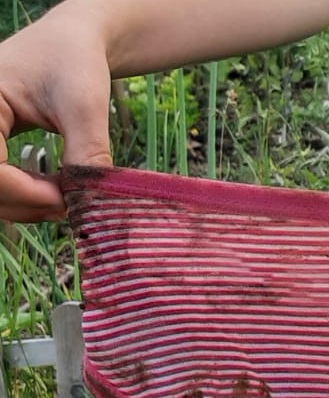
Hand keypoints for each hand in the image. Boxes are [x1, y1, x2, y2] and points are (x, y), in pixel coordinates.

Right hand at [0, 12, 113, 221]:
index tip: (64, 202)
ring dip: (24, 205)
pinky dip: (24, 196)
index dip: (21, 192)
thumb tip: (92, 203)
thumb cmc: (74, 62)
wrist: (72, 43)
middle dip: (23, 203)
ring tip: (67, 201)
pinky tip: (55, 195)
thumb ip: (86, 154)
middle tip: (68, 207)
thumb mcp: (84, 106)